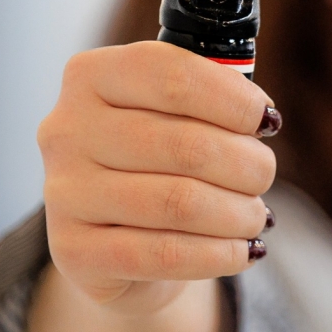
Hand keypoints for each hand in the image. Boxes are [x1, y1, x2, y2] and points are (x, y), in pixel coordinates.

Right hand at [38, 39, 274, 312]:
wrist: (109, 237)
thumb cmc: (153, 162)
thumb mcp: (171, 114)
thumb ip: (208, 97)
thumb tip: (261, 115)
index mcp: (90, 76)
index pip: (173, 76)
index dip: (235, 100)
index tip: (267, 120)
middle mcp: (65, 130)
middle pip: (186, 144)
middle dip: (247, 164)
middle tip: (264, 175)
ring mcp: (64, 193)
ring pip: (179, 203)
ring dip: (239, 214)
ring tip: (256, 217)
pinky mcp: (74, 251)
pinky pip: (165, 255)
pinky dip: (219, 254)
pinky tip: (243, 251)